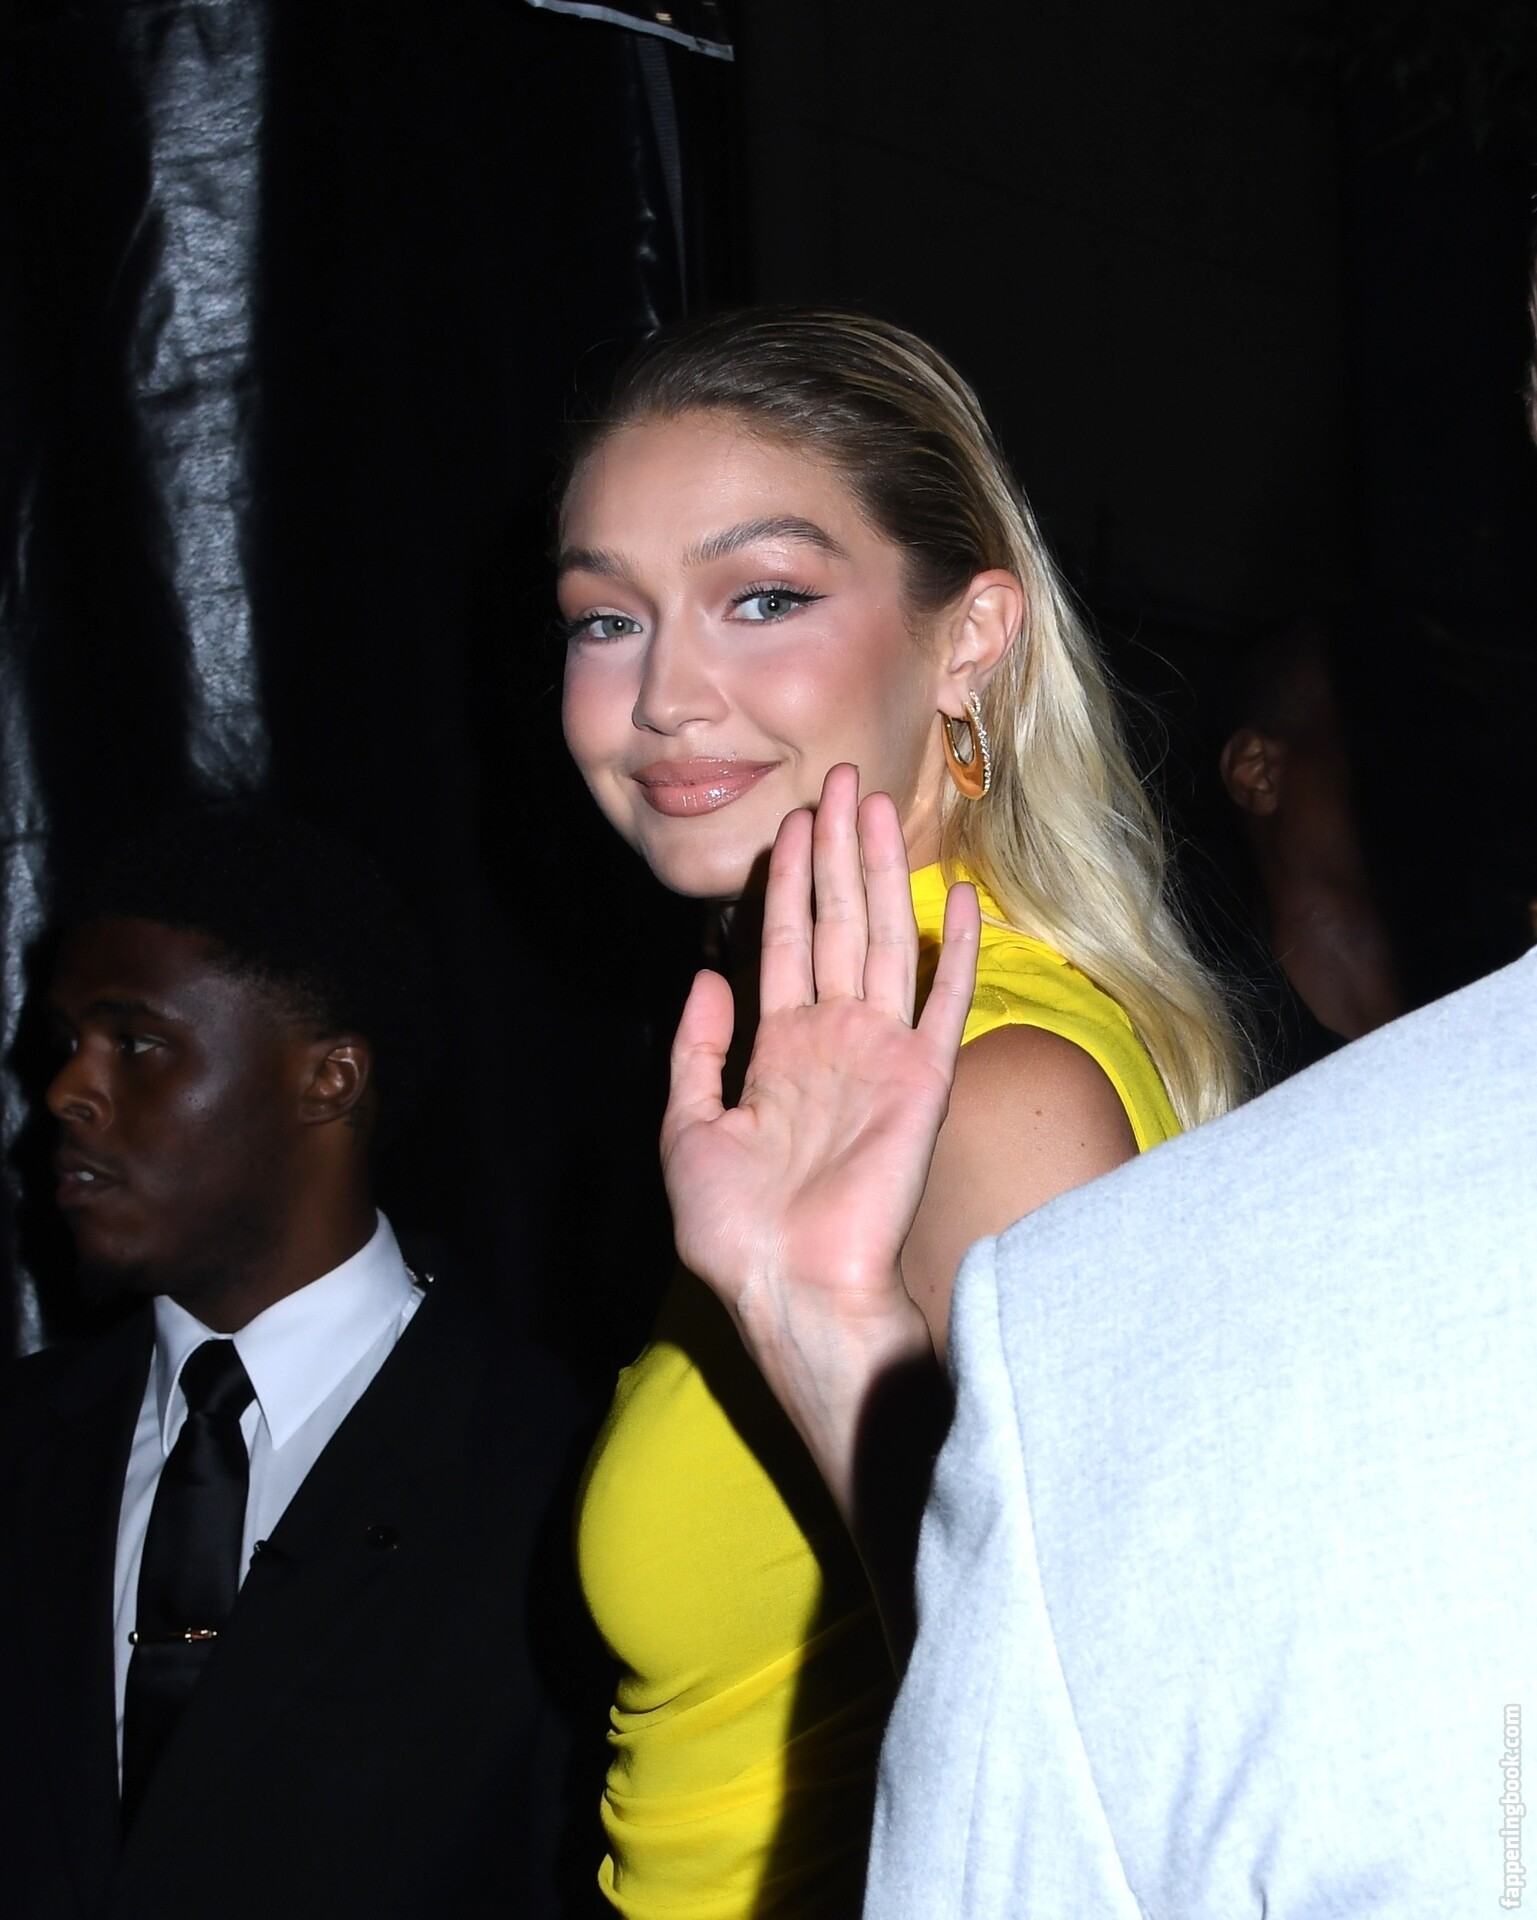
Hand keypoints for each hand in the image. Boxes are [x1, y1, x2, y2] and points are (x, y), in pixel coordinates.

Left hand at [661, 764, 979, 1511]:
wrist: (791, 1283)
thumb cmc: (734, 1225)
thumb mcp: (686, 1128)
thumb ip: (696, 1051)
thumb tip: (707, 977)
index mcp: (780, 1048)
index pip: (786, 943)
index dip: (790, 882)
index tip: (795, 821)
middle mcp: (835, 1038)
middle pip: (840, 923)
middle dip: (838, 852)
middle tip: (844, 781)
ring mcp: (882, 1054)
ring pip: (886, 940)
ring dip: (885, 874)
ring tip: (882, 807)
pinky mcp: (923, 1078)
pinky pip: (944, 1002)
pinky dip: (958, 950)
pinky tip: (965, 899)